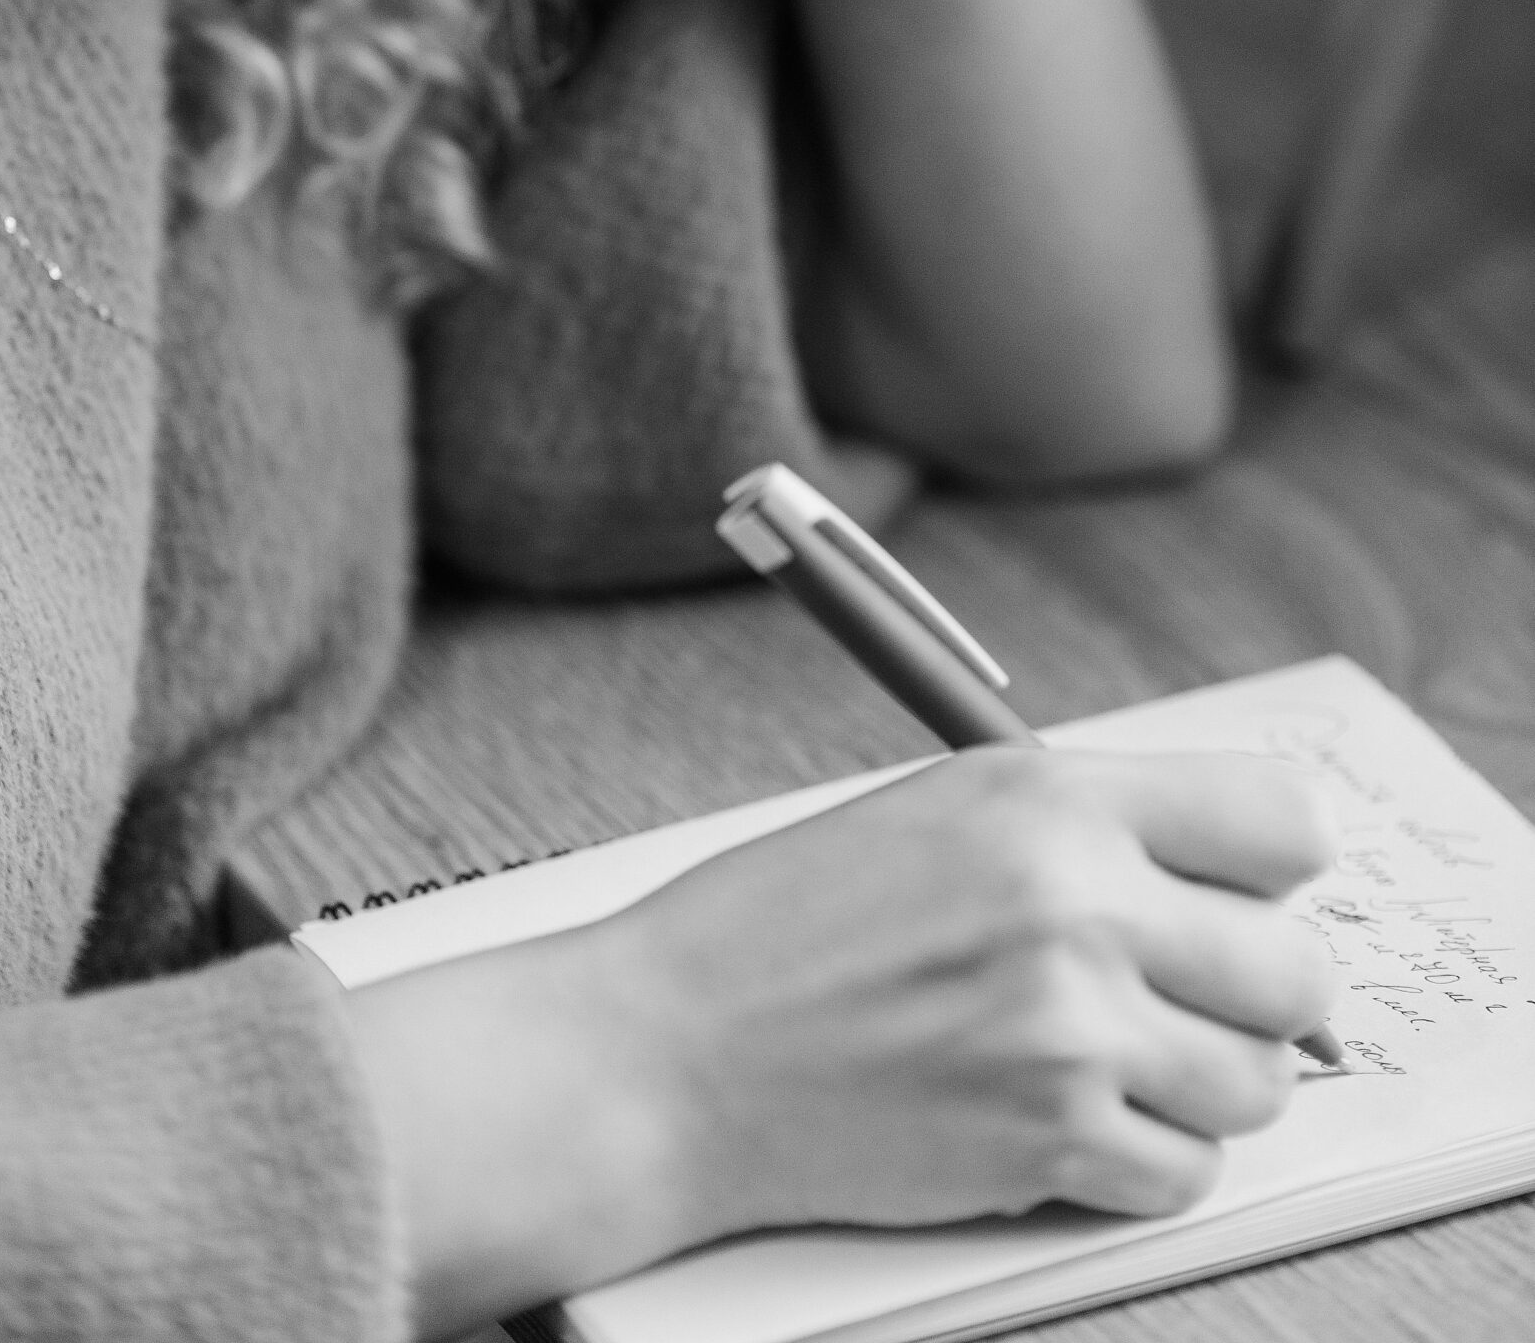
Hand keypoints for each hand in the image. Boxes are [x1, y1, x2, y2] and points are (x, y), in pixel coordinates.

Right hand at [345, 746, 1335, 1336]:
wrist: (675, 1052)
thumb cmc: (792, 923)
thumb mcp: (943, 808)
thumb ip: (1087, 825)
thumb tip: (1229, 879)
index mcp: (1051, 797)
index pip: (1283, 819)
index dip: (1275, 865)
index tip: (1246, 892)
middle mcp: (1076, 907)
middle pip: (1297, 970)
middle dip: (1259, 990)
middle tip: (1194, 993)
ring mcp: (1067, 1034)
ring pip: (1256, 1084)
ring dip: (1205, 1081)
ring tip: (1119, 1057)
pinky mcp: (1046, 1145)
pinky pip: (1188, 1176)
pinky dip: (1148, 1161)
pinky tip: (1076, 1117)